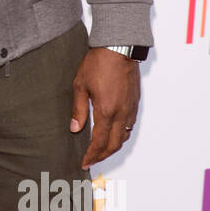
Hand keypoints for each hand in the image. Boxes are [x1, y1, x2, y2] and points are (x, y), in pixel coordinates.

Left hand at [71, 48, 139, 168]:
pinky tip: (112, 134)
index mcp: (106, 111)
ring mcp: (130, 109)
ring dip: (112, 147)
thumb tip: (75, 128)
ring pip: (124, 136)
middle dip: (102, 156)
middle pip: (114, 144)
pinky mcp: (134, 103)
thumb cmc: (98, 64)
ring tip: (100, 151)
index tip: (84, 162)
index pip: (99, 142)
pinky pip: (129, 126)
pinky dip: (120, 136)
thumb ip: (78, 110)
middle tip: (91, 161)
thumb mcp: (80, 86)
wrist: (118, 48)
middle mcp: (121, 113)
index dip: (91, 155)